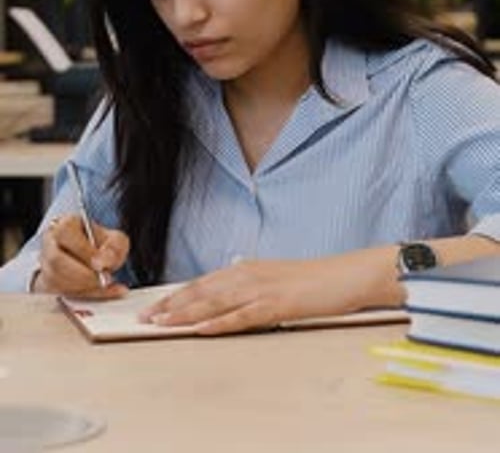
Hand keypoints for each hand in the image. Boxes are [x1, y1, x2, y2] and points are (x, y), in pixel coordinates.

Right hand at [33, 214, 129, 297]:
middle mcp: (50, 242)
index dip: (83, 251)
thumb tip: (104, 263)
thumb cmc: (102, 246)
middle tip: (105, 280)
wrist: (95, 258)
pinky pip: (59, 293)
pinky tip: (100, 292)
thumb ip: (114, 248)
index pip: (66, 234)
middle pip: (56, 260)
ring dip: (83, 287)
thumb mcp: (116, 240)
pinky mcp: (46, 284)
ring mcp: (45, 264)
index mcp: (65, 225)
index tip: (101, 265)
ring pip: (55, 280)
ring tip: (105, 285)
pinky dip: (82, 296)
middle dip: (83, 275)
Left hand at [139, 252, 394, 335]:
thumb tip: (228, 299)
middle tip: (144, 318)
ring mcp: (262, 288)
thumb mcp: (275, 280)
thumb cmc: (313, 281)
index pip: (201, 283)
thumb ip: (250, 287)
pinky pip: (242, 316)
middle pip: (201, 291)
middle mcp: (248, 274)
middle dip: (170, 305)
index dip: (175, 295)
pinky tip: (201, 329)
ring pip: (214, 303)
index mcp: (246, 268)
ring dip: (184, 314)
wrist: (346, 275)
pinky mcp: (277, 304)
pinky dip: (219, 323)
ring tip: (160, 324)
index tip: (153, 307)